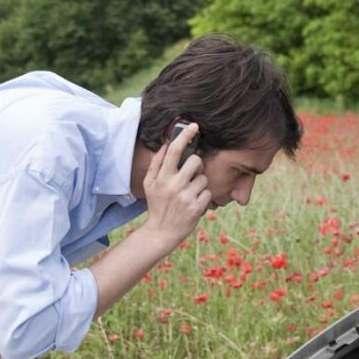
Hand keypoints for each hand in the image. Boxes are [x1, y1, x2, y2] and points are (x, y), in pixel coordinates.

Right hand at [140, 122, 210, 247]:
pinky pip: (208, 193)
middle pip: (196, 161)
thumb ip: (157, 163)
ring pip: (204, 178)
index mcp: (161, 177)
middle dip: (196, 166)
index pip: (174, 151)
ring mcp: (186, 197)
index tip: (194, 126)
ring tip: (189, 194)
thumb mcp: (149, 184)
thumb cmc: (157, 204)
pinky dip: (203, 197)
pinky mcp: (196, 208)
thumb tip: (167, 144)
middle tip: (190, 174)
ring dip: (199, 184)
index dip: (185, 136)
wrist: (161, 232)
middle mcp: (173, 185)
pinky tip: (193, 203)